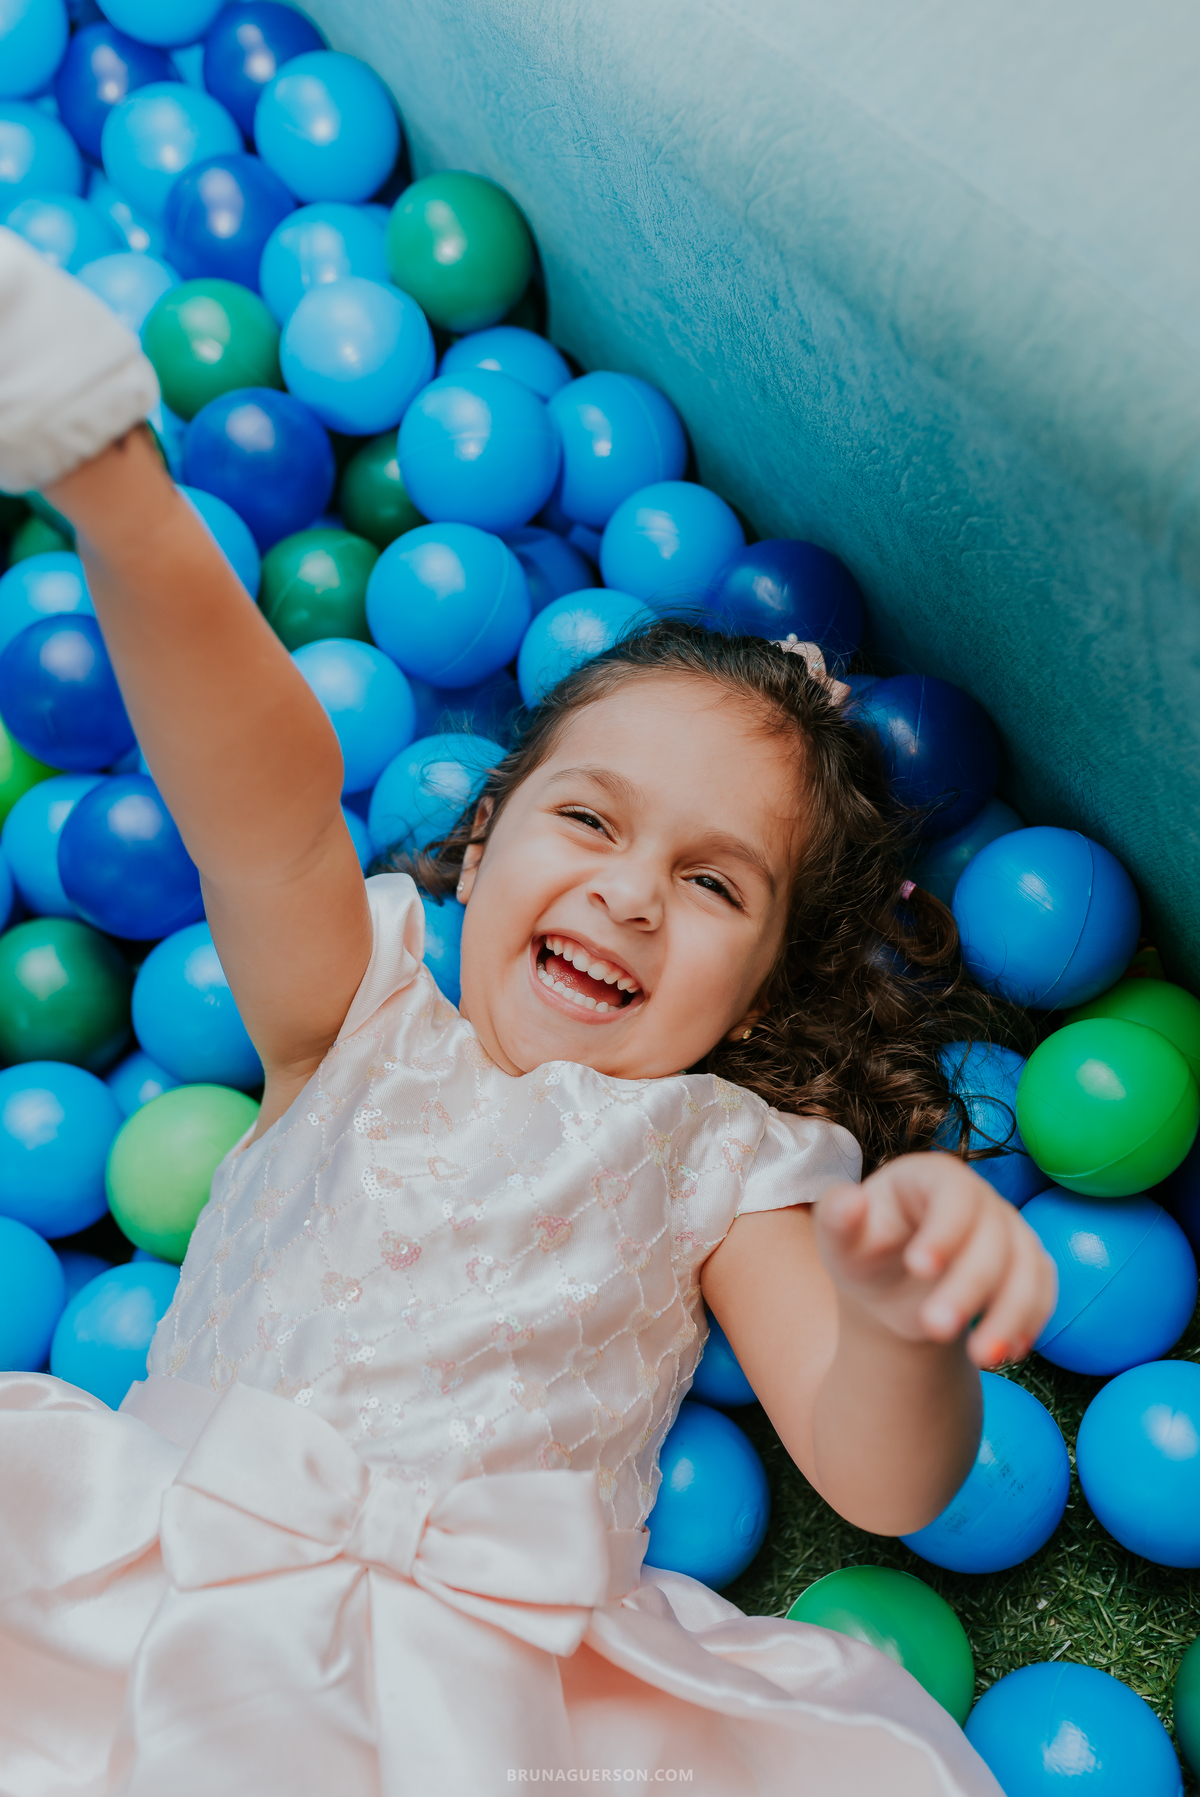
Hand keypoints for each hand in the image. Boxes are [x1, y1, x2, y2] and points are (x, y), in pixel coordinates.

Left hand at [815, 1152, 1057, 1367]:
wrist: (893, 1288)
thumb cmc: (863, 1254)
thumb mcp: (839, 1242)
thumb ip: (836, 1219)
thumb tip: (849, 1201)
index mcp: (930, 1177)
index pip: (953, 1193)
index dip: (944, 1228)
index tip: (920, 1268)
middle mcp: (978, 1197)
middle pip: (993, 1235)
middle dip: (970, 1285)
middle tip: (936, 1327)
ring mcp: (1008, 1229)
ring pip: (1027, 1266)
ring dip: (1009, 1313)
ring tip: (981, 1357)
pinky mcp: (1027, 1263)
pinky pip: (1042, 1290)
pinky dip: (1029, 1321)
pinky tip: (1005, 1353)